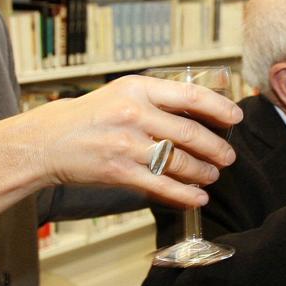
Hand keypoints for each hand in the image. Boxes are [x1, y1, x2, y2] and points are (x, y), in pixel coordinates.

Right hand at [0, 75, 242, 219]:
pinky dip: (185, 194)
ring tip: (212, 176)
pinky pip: (162, 186)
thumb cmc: (91, 115)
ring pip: (179, 162)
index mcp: (138, 89)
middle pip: (190, 134)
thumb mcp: (123, 93)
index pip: (190, 96)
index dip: (219, 108)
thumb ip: (159, 99)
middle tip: (228, 157)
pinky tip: (198, 197)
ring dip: (203, 172)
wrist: (49, 140)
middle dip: (216, 148)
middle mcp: (134, 115)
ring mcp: (126, 145)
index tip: (235, 118)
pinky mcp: (120, 172)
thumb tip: (203, 112)